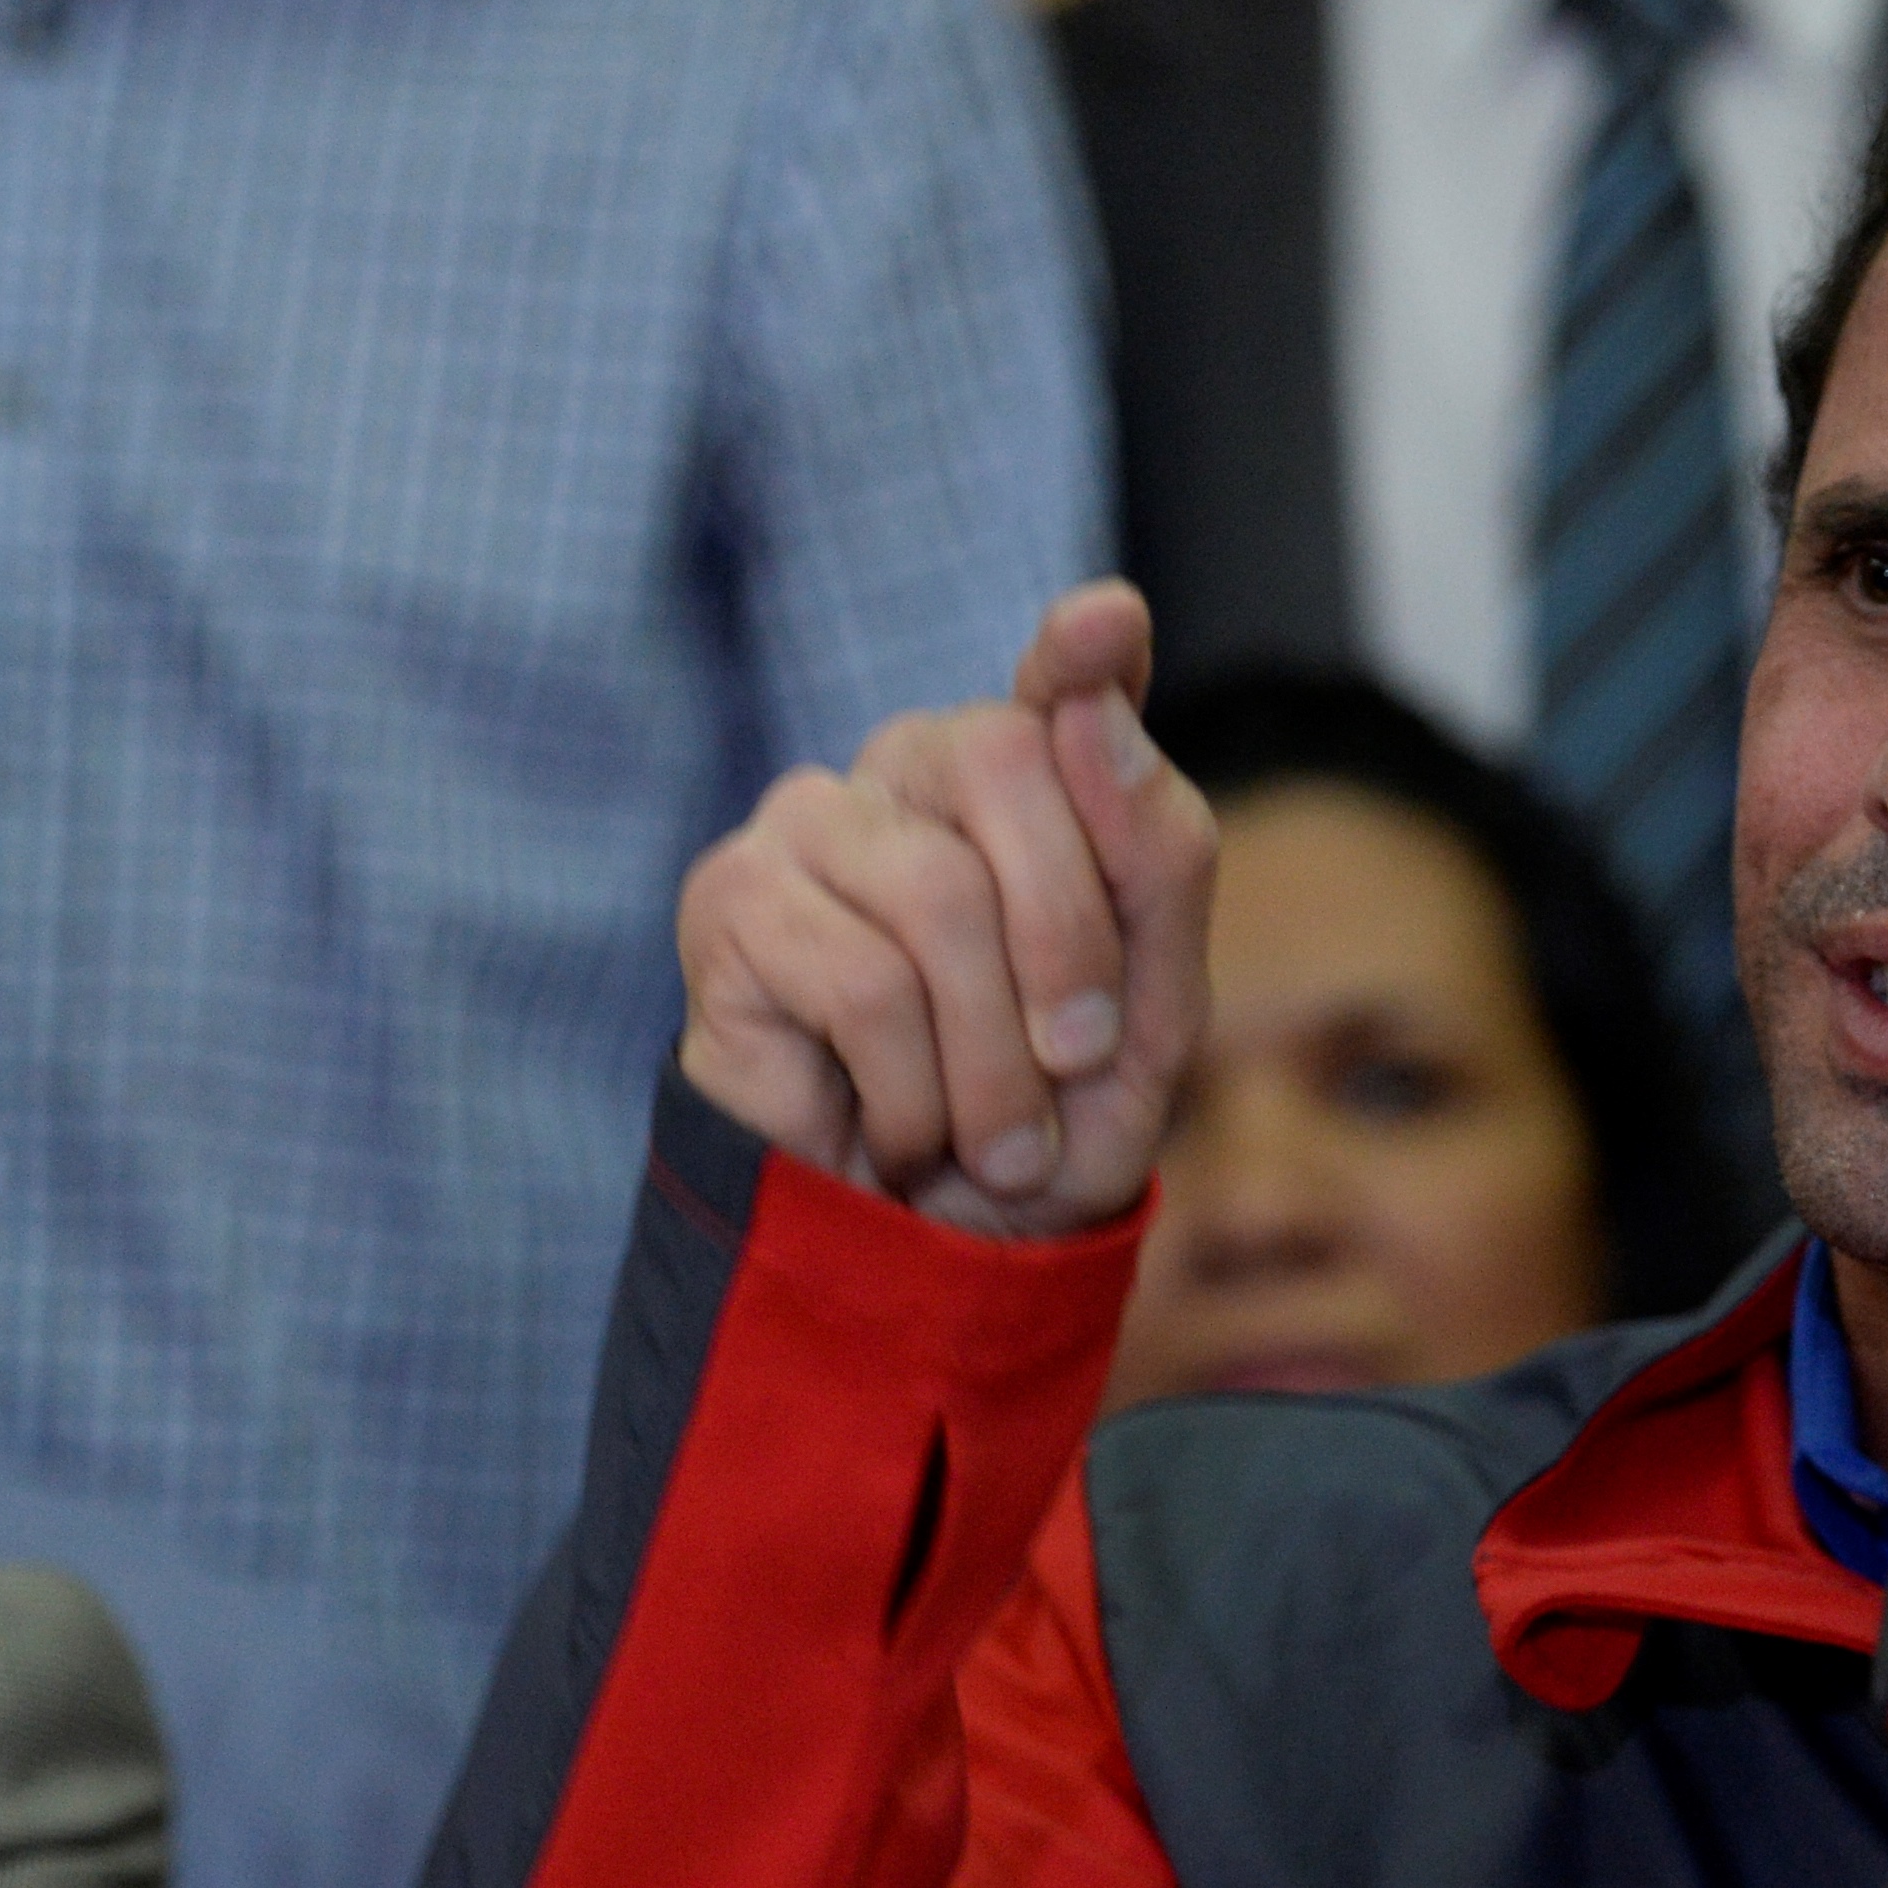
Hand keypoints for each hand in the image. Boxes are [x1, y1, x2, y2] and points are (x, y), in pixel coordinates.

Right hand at [677, 581, 1215, 1237]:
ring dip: (993, 1059)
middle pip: (1009, 761)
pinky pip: (863, 980)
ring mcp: (811, 822)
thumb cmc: (1033, 1129)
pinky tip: (895, 1132)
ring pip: (941, 894)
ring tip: (989, 1140)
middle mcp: (910, 773)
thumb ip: (1154, 863)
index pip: (1059, 687)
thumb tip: (1085, 704)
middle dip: (1069, 941)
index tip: (1099, 626)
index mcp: (1025, 784)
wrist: (914, 1261)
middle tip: (1070, 1068)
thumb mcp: (1149, 1019)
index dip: (1079, 654)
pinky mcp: (732, 898)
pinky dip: (911, 1091)